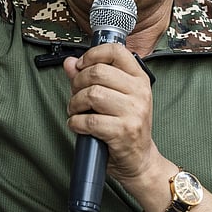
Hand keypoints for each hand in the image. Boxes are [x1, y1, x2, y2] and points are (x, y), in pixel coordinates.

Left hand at [64, 43, 161, 184]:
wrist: (140, 159)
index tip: (82, 65)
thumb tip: (70, 63)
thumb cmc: (126, 126)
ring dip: (75, 104)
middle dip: (78, 83)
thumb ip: (90, 78)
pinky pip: (89, 120)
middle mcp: (139, 92)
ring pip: (92, 94)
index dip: (92, 55)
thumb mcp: (114, 97)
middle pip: (98, 72)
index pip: (116, 51)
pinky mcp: (123, 131)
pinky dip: (76, 123)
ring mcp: (134, 111)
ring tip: (76, 111)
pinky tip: (78, 125)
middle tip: (76, 95)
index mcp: (139, 79)